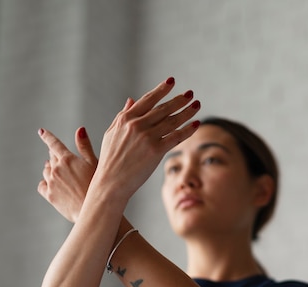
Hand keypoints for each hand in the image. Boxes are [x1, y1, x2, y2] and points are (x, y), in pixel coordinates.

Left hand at [38, 126, 97, 222]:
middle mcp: (56, 168)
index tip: (41, 132)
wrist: (91, 210)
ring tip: (62, 177)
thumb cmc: (96, 187)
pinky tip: (53, 186)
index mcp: (67, 159)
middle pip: (51, 158)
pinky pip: (42, 185)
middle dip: (56, 158)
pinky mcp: (49, 194)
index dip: (47, 136)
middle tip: (66, 165)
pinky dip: (45, 184)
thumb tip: (80, 129)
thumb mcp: (94, 164)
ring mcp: (51, 182)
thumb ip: (85, 146)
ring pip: (46, 171)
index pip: (54, 143)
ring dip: (52, 170)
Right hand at [93, 77, 200, 202]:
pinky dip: (187, 130)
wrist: (111, 183)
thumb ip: (122, 116)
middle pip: (162, 109)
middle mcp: (136, 125)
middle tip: (190, 93)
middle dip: (178, 100)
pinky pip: (175, 137)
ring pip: (172, 121)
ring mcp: (147, 138)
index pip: (147, 100)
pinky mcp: (155, 151)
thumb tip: (131, 99)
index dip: (161, 90)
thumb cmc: (110, 161)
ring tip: (197, 104)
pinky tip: (196, 124)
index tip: (171, 81)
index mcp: (125, 119)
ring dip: (187, 112)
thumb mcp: (111, 134)